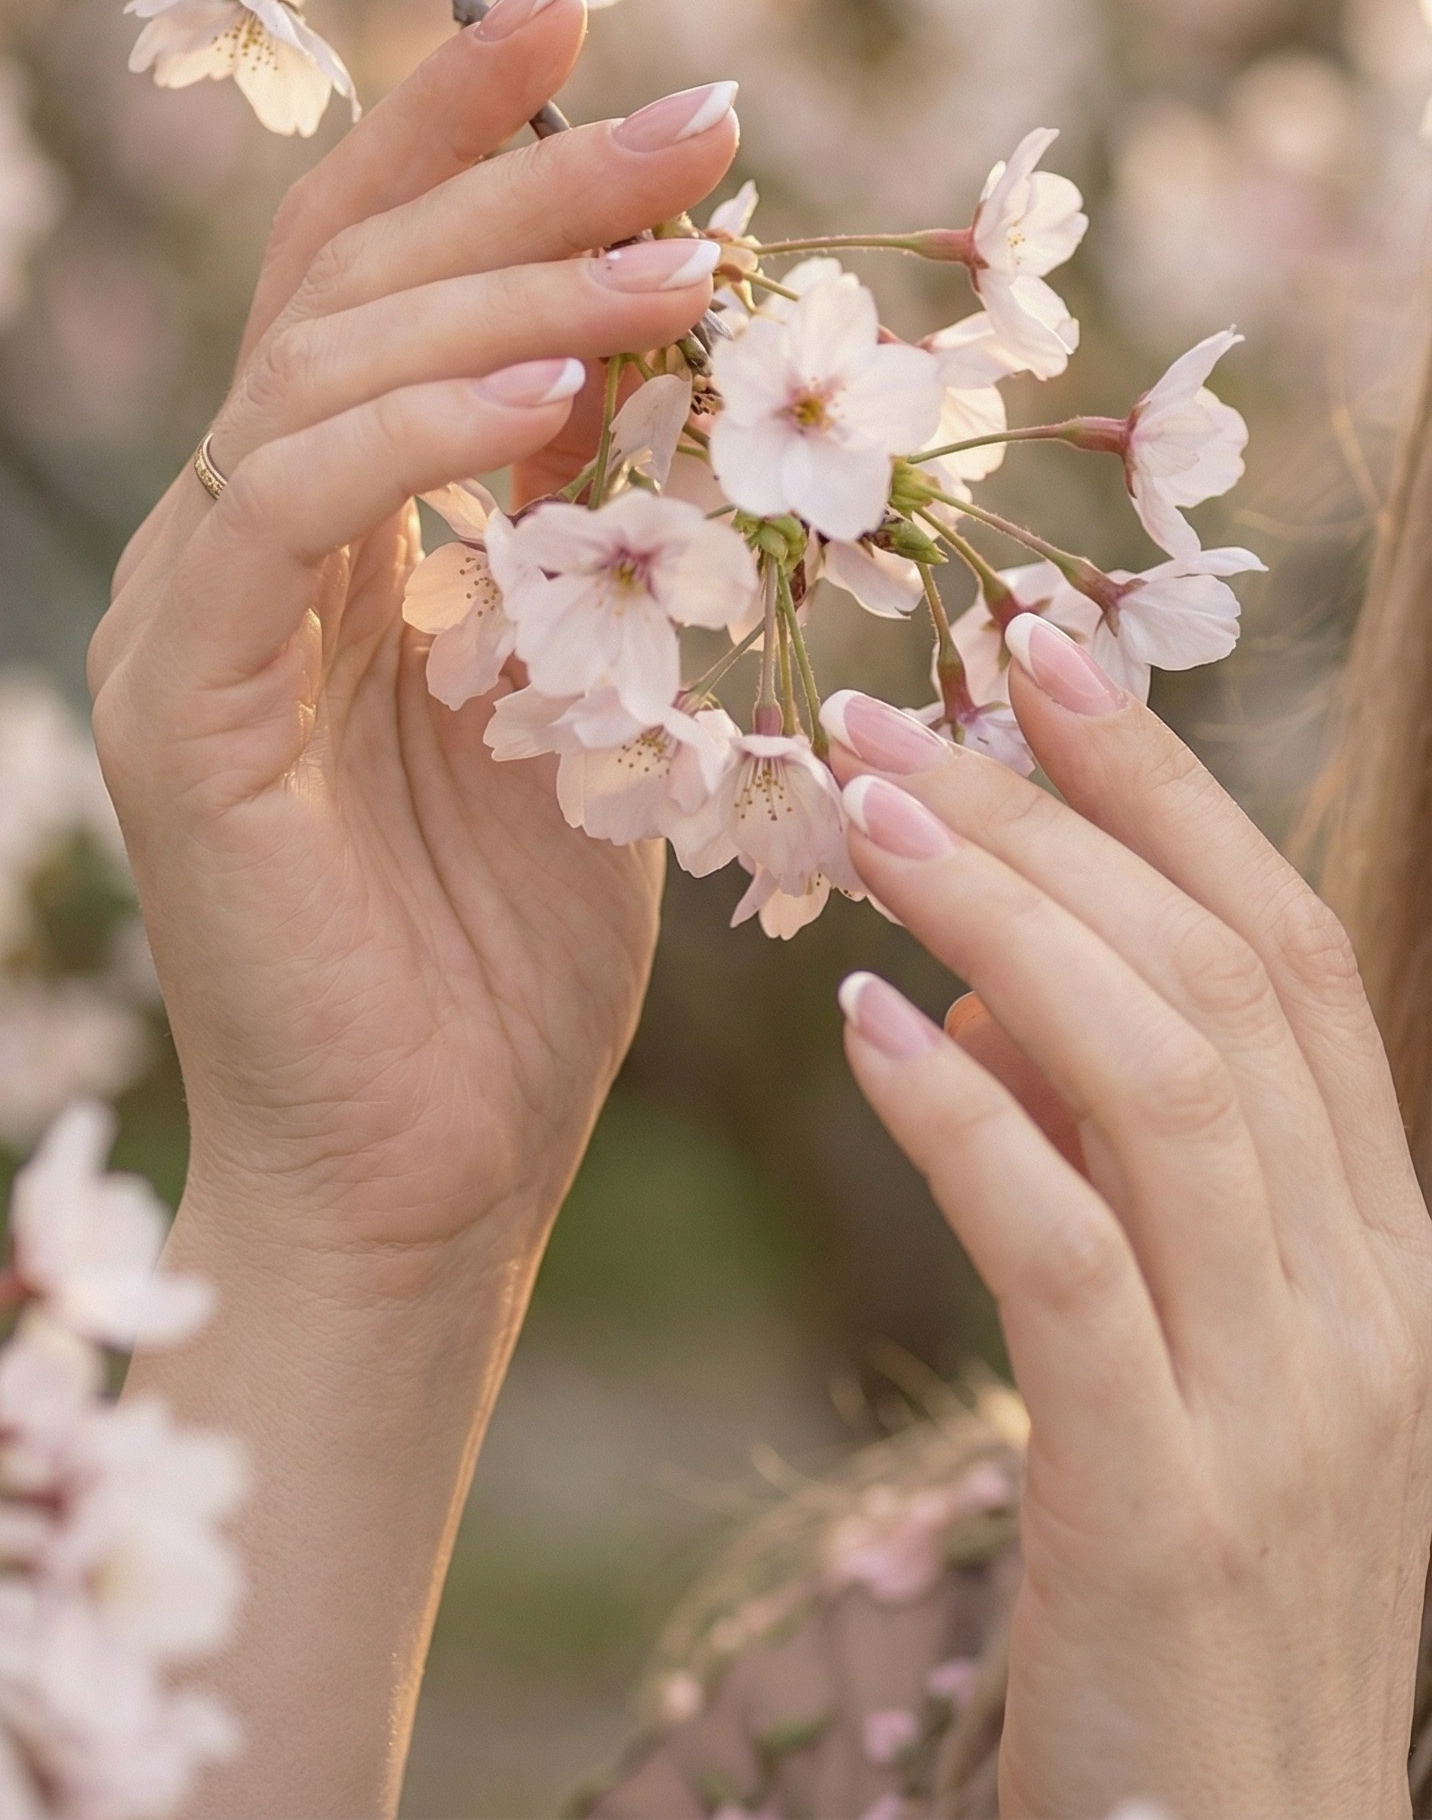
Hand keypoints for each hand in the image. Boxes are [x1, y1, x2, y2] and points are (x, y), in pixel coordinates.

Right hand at [88, 0, 739, 1282]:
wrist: (435, 1178)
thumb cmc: (521, 947)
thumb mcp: (604, 674)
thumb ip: (604, 502)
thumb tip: (675, 311)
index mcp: (334, 517)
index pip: (378, 266)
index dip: (473, 125)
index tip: (609, 15)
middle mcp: (243, 535)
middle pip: (349, 279)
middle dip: (525, 172)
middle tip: (704, 114)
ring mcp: (193, 613)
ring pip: (317, 366)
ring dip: (508, 290)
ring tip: (686, 257)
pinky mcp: (178, 709)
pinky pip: (276, 514)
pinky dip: (409, 434)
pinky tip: (548, 392)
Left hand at [827, 631, 1431, 1819]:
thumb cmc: (1195, 1591)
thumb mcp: (1193, 1351)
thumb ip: (1120, 1168)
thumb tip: (984, 994)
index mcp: (1385, 1238)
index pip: (1288, 954)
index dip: (1167, 786)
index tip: (1040, 652)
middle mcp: (1369, 1294)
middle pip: (1222, 982)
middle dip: (1062, 815)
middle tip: (896, 701)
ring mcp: (1291, 1403)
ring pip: (1161, 1085)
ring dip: (1007, 921)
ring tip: (864, 808)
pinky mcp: (1172, 1510)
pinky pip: (1071, 1266)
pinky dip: (969, 1129)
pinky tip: (864, 1032)